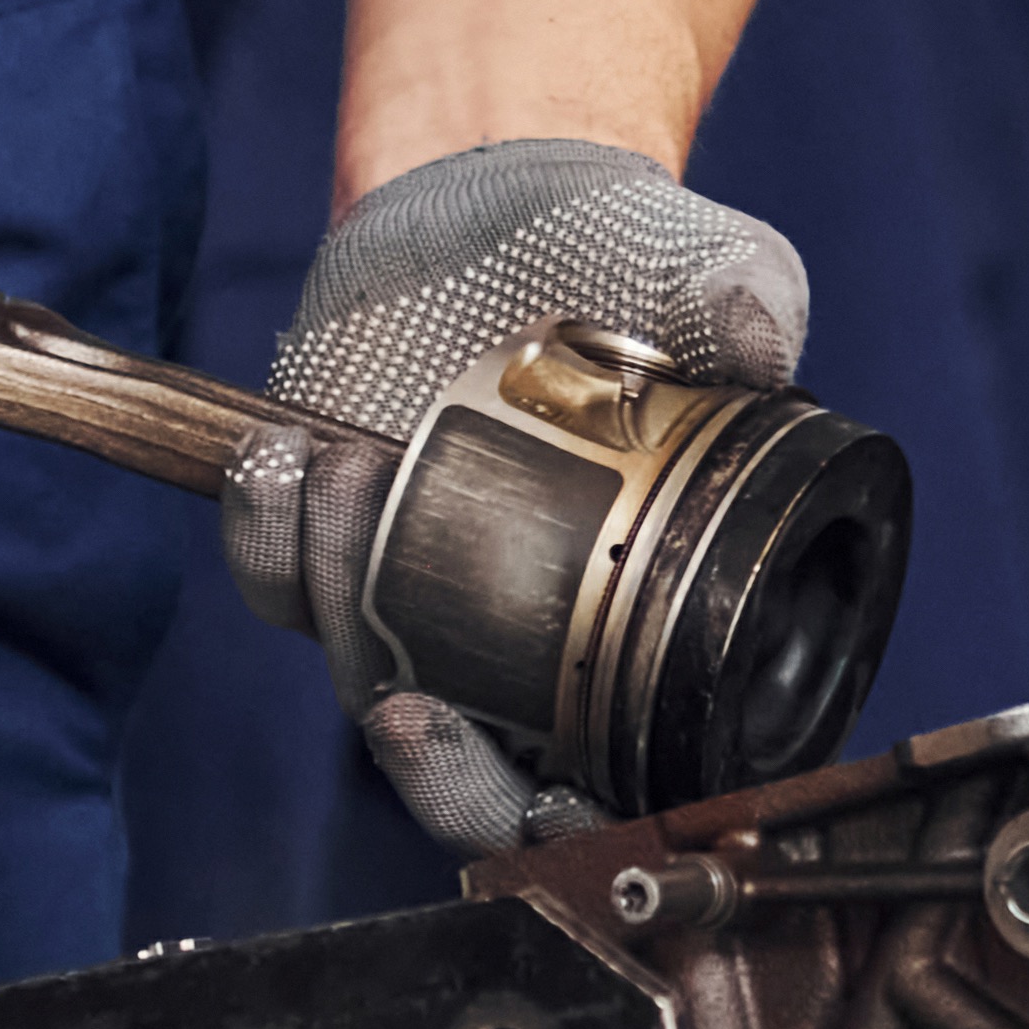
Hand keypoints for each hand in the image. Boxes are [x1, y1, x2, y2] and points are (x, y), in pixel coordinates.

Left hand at [222, 137, 813, 853]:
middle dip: (441, 777)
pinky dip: (266, 537)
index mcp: (654, 624)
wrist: (501, 199)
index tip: (556, 803)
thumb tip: (762, 334)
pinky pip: (279, 576)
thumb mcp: (706, 265)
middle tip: (415, 715)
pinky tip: (279, 454)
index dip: (595, 828)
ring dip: (343, 601)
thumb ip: (744, 296)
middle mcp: (533, 637)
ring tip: (349, 467)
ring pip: (364, 676)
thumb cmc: (630, 259)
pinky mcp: (326, 537)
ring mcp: (420, 595)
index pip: (633, 783)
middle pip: (482, 785)